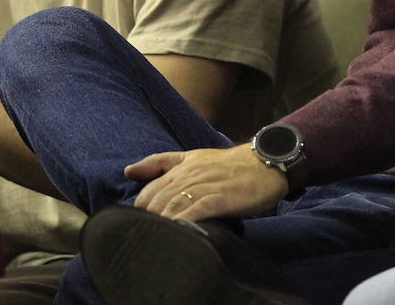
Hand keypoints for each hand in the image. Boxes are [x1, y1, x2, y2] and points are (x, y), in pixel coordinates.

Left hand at [126, 144, 286, 221]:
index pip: (149, 190)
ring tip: (158, 237)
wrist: (266, 163)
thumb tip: (128, 170)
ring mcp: (205, 186)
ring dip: (163, 222)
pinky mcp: (221, 197)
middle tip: (146, 235)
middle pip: (157, 200)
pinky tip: (178, 231)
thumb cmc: (230, 165)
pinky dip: (184, 222)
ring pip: (173, 205)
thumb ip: (161, 163)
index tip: (140, 224)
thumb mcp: (193, 157)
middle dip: (148, 219)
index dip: (141, 210)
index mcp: (181, 166)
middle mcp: (190, 175)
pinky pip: (196, 210)